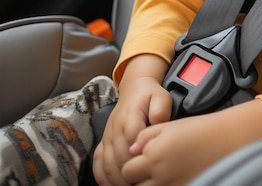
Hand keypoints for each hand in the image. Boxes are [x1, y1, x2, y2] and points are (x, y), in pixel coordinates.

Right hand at [93, 55, 170, 185]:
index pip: (131, 143)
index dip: (138, 158)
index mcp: (130, 118)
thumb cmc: (149, 95)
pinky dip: (102, 176)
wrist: (134, 88)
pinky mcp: (104, 141)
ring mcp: (108, 137)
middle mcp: (115, 129)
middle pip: (118, 158)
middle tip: (141, 182)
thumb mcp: (161, 96)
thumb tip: (158, 122)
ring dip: (116, 179)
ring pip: (106, 164)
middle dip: (129, 174)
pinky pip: (97, 162)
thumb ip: (161, 109)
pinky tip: (111, 184)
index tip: (148, 168)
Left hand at [120, 99, 261, 185]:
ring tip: (162, 171)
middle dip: (138, 177)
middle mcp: (158, 175)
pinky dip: (164, 185)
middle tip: (151, 167)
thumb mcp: (169, 125)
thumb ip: (146, 135)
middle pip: (134, 185)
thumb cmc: (199, 129)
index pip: (127, 170)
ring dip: (150, 184)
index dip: (132, 164)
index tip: (141, 158)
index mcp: (153, 155)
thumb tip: (132, 149)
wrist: (225, 140)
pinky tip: (172, 176)